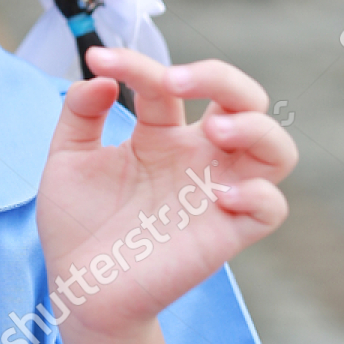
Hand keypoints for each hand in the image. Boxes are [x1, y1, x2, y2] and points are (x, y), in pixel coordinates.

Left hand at [35, 48, 296, 340]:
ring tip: (216, 129)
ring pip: (277, 148)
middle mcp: (196, 158)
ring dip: (256, 127)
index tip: (97, 58)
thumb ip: (79, 113)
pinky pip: (270, 207)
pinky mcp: (225, 233)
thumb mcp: (67, 158)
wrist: (78, 286)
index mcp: (160, 135)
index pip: (168, 84)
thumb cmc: (76, 223)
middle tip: (174, 81)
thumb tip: (101, 75)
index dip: (135, 63)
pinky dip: (256, 194)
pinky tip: (216, 195)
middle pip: (244, 100)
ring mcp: (214, 193)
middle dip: (221, 76)